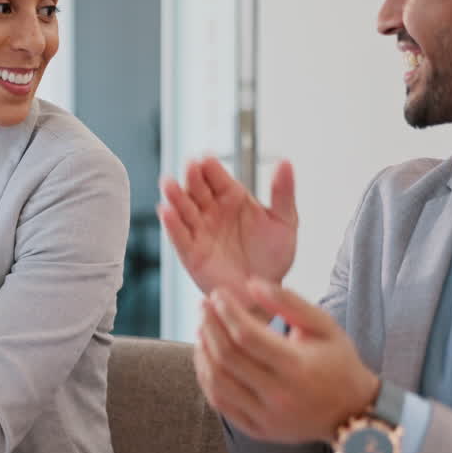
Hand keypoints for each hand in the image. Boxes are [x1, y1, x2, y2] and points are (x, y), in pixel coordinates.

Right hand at [158, 157, 296, 301]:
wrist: (265, 293)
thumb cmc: (273, 257)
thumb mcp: (284, 221)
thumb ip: (282, 192)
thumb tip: (285, 163)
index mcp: (232, 198)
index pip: (217, 177)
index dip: (211, 167)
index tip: (207, 159)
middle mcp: (212, 212)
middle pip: (197, 189)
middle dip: (192, 177)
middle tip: (190, 166)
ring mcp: (200, 232)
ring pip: (183, 209)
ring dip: (175, 196)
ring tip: (168, 183)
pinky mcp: (191, 253)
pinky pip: (179, 237)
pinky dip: (171, 224)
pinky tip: (166, 211)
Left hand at [195, 278, 378, 443]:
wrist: (352, 412)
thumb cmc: (337, 363)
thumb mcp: (323, 326)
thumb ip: (288, 301)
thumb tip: (250, 283)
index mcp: (298, 368)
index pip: (247, 336)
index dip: (227, 312)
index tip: (217, 294)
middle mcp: (279, 397)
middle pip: (228, 358)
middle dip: (210, 326)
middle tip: (204, 306)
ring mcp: (266, 418)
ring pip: (218, 382)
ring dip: (203, 351)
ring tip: (202, 328)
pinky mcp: (256, 430)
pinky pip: (220, 402)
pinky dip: (206, 377)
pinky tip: (206, 355)